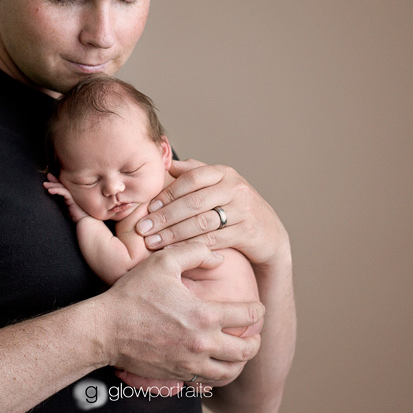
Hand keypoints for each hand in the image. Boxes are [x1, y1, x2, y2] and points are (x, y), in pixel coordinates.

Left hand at [44, 173, 88, 221]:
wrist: (87, 222)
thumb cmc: (80, 217)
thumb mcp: (70, 210)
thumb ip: (66, 206)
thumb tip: (60, 205)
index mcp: (73, 196)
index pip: (65, 187)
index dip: (58, 182)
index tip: (50, 179)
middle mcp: (74, 193)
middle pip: (63, 185)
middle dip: (54, 180)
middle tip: (48, 176)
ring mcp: (74, 195)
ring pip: (62, 187)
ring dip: (53, 185)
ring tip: (45, 184)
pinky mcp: (73, 198)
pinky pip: (64, 192)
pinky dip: (56, 190)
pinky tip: (50, 190)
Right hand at [96, 243, 263, 385]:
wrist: (105, 330)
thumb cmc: (132, 294)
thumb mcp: (163, 262)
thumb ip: (195, 252)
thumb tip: (219, 258)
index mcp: (203, 315)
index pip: (247, 317)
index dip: (258, 311)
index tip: (257, 307)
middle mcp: (201, 343)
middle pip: (246, 350)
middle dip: (255, 340)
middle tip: (253, 333)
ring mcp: (189, 363)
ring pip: (230, 372)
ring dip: (240, 361)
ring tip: (239, 350)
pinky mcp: (177, 375)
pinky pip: (208, 382)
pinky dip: (218, 374)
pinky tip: (215, 362)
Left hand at [136, 159, 289, 266]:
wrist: (269, 232)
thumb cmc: (235, 206)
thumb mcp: (219, 185)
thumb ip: (194, 172)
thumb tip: (166, 162)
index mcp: (224, 173)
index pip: (191, 178)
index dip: (168, 193)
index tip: (148, 207)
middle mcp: (235, 188)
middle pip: (194, 202)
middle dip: (165, 216)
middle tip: (143, 228)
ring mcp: (243, 210)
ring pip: (201, 222)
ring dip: (173, 234)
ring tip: (153, 242)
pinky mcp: (247, 232)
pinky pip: (214, 239)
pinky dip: (190, 245)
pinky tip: (173, 251)